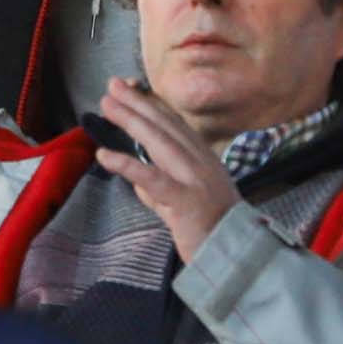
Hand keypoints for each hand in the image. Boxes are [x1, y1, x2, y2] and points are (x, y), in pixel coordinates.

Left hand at [93, 78, 240, 262]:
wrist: (238, 258)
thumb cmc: (212, 233)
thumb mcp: (183, 204)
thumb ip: (160, 190)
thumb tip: (138, 177)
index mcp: (204, 160)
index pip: (175, 125)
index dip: (152, 104)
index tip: (131, 89)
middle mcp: (201, 162)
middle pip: (165, 126)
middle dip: (137, 103)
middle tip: (112, 85)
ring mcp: (195, 179)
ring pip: (159, 142)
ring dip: (131, 120)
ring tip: (107, 105)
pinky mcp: (185, 201)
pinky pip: (152, 179)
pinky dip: (127, 164)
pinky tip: (104, 155)